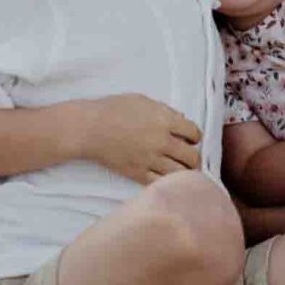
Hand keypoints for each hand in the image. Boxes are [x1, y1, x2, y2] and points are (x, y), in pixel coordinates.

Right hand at [77, 95, 205, 183]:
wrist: (89, 128)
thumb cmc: (113, 109)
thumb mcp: (142, 101)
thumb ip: (165, 110)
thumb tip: (181, 118)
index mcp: (164, 120)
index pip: (194, 133)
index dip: (195, 137)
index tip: (192, 139)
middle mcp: (161, 141)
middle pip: (192, 156)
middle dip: (194, 158)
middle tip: (190, 158)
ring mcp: (149, 159)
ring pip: (180, 174)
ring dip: (185, 173)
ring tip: (183, 171)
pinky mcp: (137, 173)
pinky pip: (160, 183)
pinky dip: (167, 183)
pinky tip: (167, 179)